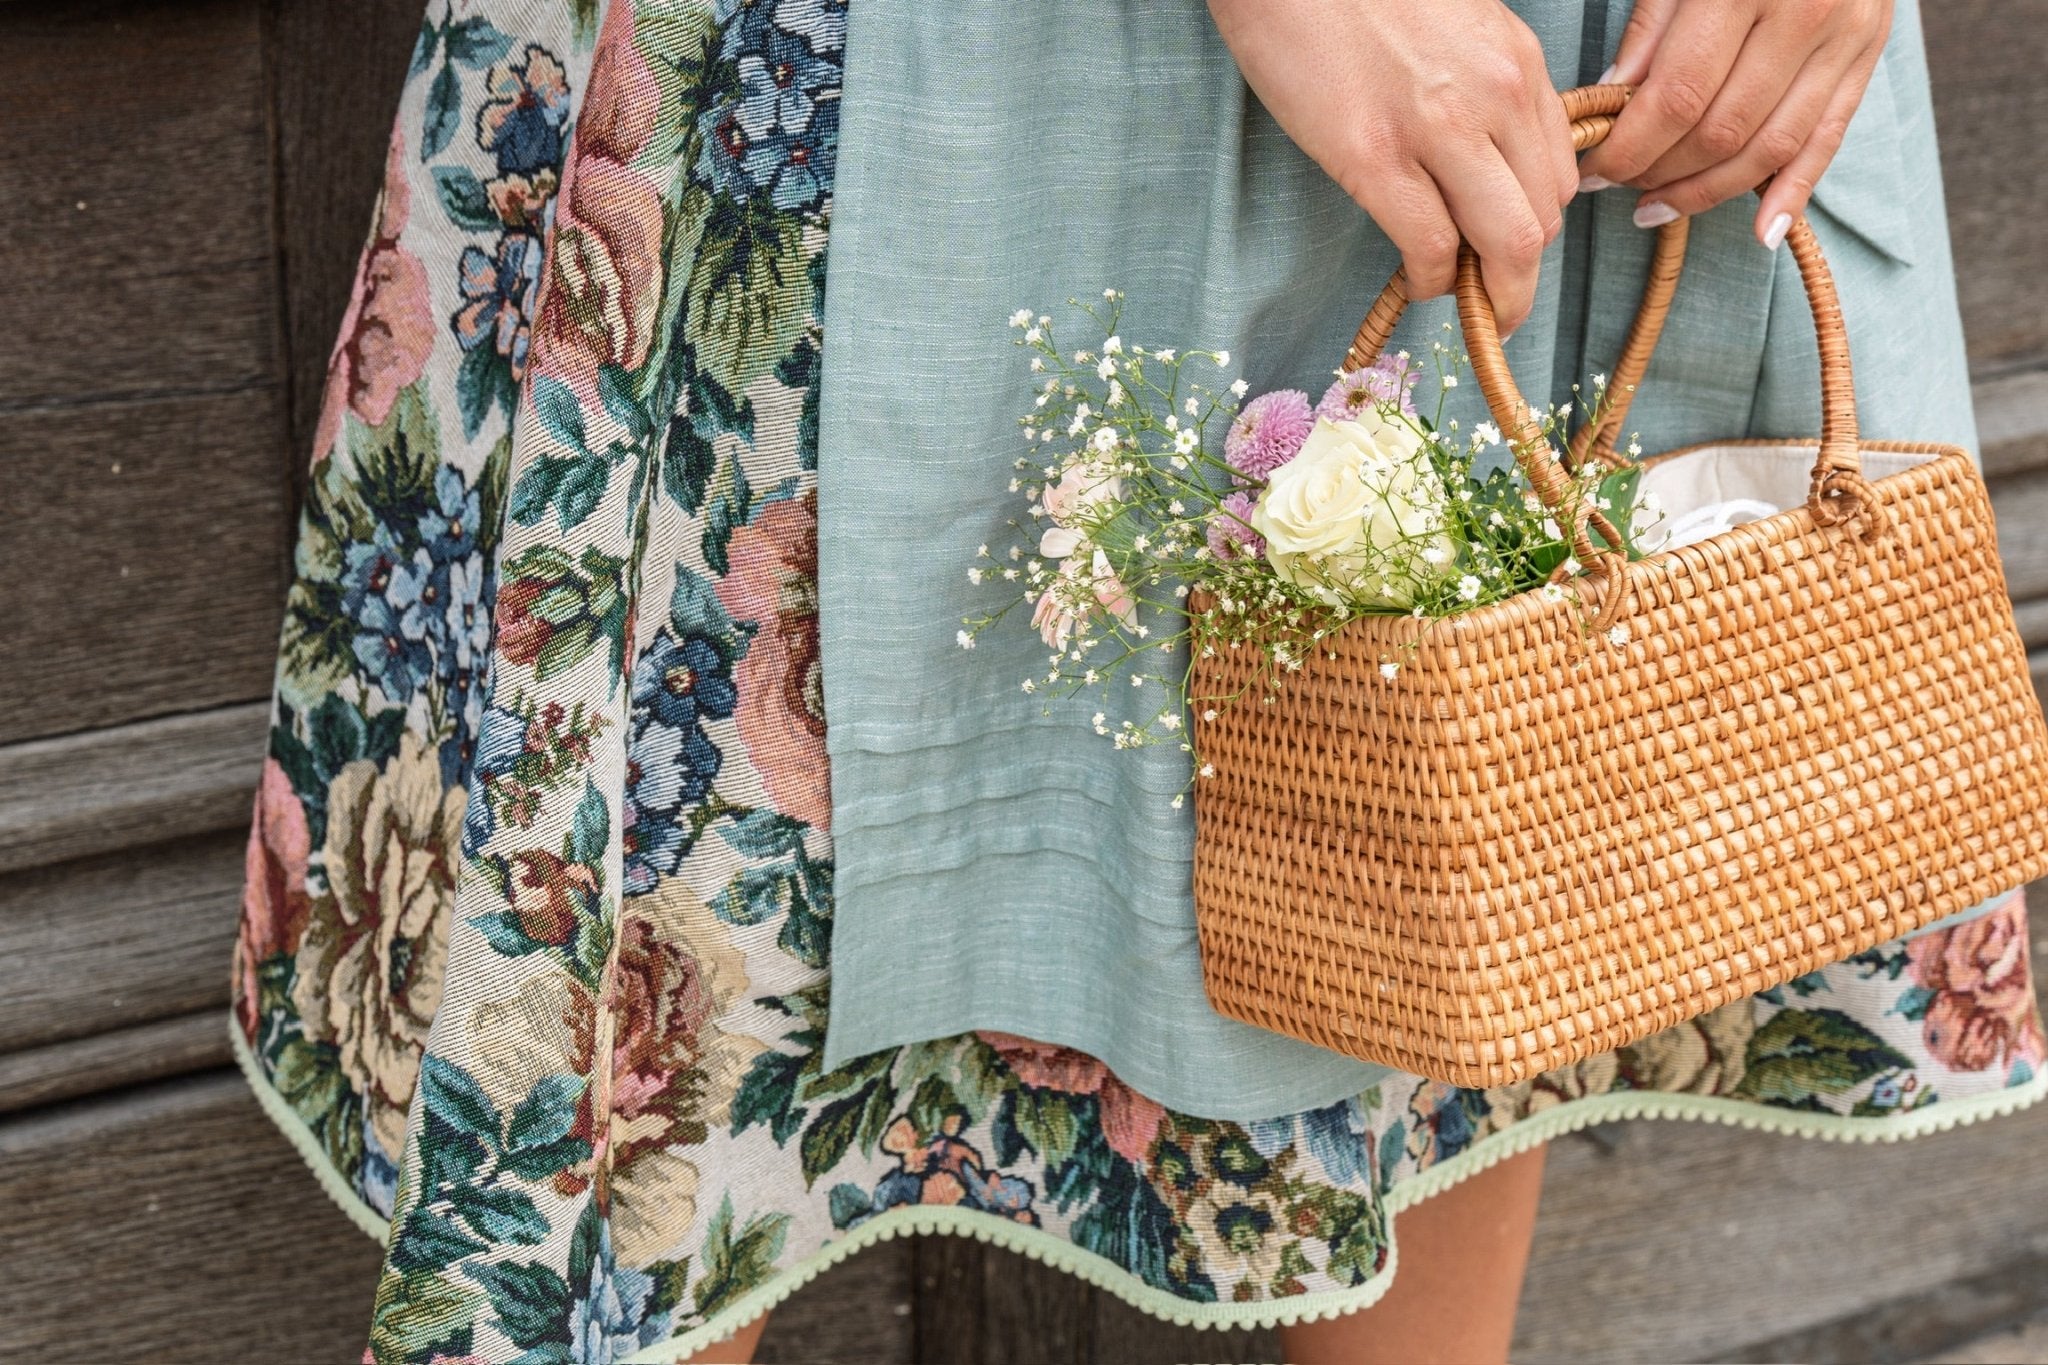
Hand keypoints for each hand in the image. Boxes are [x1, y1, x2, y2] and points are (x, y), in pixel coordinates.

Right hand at [1210, 0, 1578, 334]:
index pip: (1558, 173)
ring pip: (1507, 243)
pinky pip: (1430, 246)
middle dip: (1521, 273)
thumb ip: (1480, 87)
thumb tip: (1480, 158)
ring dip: (1490, 293)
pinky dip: (1432, 281)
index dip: (1536, 224)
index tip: (1505, 248)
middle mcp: (1494, 94)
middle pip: (1543, 217)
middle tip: (1494, 298)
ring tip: (1461, 301)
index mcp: (1515, 61)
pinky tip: (1418, 281)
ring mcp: (1437, 128)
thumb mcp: (1452, 28)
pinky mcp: (1373, 156)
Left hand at [1575, 0, 1892, 247]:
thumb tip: (1612, 99)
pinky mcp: (1868, 55)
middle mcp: (1805, 16)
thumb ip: (1651, 27)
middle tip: (1620, 186)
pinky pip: (1827, 140)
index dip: (1630, 147)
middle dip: (1661, 172)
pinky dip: (1794, 193)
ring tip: (1658, 207)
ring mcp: (1846, 39)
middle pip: (1722, 131)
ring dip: (1708, 192)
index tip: (1593, 170)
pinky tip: (1761, 232)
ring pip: (1770, 149)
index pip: (1679, 97)